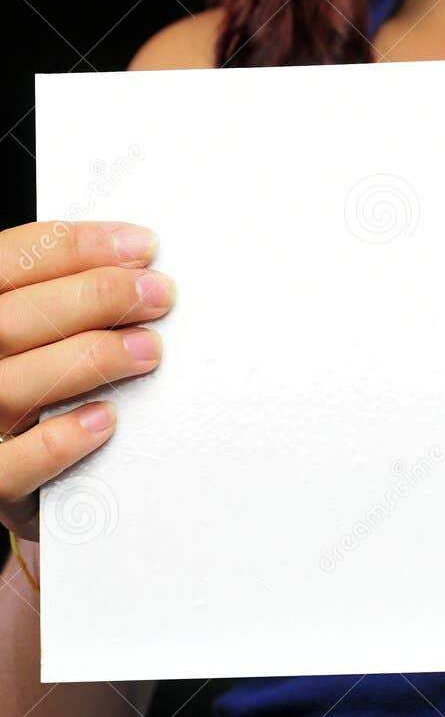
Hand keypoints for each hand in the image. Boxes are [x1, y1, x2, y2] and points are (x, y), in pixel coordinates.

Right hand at [0, 221, 174, 542]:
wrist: (20, 470)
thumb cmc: (33, 379)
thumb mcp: (36, 329)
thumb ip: (59, 298)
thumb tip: (134, 264)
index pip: (8, 261)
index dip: (76, 247)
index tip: (141, 246)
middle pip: (12, 320)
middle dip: (95, 297)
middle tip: (158, 294)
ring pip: (14, 385)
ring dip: (91, 360)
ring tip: (149, 350)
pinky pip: (11, 466)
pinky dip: (60, 440)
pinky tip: (105, 418)